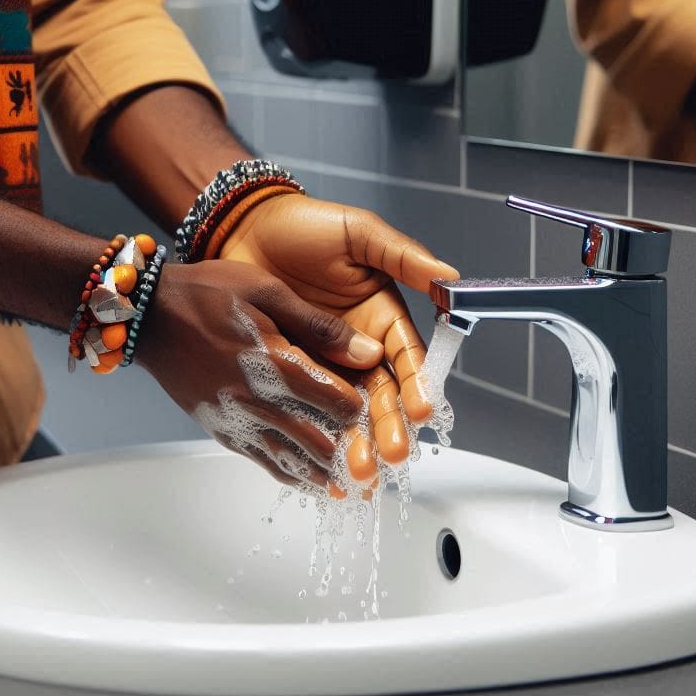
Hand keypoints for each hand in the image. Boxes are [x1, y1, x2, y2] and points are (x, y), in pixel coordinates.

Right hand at [136, 260, 385, 487]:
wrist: (149, 316)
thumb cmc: (207, 293)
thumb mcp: (268, 291)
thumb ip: (320, 326)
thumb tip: (368, 352)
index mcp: (273, 361)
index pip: (336, 400)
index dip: (365, 408)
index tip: (384, 408)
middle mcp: (256, 400)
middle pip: (319, 440)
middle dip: (354, 452)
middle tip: (382, 460)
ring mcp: (236, 420)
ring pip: (293, 459)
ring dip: (328, 475)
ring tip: (359, 487)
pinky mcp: (221, 430)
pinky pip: (264, 461)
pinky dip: (293, 475)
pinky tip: (314, 483)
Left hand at [218, 194, 458, 470]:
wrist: (245, 229)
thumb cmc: (305, 227)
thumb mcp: (359, 234)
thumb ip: (402, 257)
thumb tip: (450, 275)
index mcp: (382, 317)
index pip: (408, 358)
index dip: (417, 385)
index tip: (422, 411)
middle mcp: (357, 346)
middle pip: (382, 394)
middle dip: (388, 426)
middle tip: (389, 455)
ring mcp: (323, 362)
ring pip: (346, 409)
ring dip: (355, 440)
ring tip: (356, 468)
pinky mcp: (289, 371)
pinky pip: (306, 406)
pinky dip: (314, 433)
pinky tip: (319, 458)